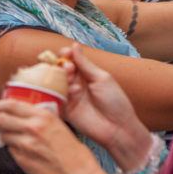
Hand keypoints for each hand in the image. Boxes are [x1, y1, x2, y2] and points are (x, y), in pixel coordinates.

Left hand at [0, 98, 111, 173]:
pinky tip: (22, 151)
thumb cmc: (73, 154)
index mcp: (43, 116)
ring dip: (2, 136)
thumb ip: (40, 119)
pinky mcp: (21, 159)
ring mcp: (25, 144)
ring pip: (2, 135)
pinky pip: (10, 150)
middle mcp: (32, 127)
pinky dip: (12, 149)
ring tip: (10, 138)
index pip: (9, 104)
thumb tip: (22, 115)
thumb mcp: (59, 126)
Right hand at [61, 43, 151, 170]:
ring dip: (61, 77)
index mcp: (84, 74)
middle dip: (60, 64)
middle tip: (68, 67)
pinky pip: (53, 97)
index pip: (68, 59)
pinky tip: (74, 92)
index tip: (65, 52)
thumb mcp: (102, 78)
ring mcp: (67, 96)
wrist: (118, 128)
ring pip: (54, 81)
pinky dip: (61, 91)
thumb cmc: (115, 102)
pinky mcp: (63, 108)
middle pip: (57, 69)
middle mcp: (73, 83)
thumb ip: (85, 64)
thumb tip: (73, 45)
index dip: (64, 54)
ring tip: (72, 79)